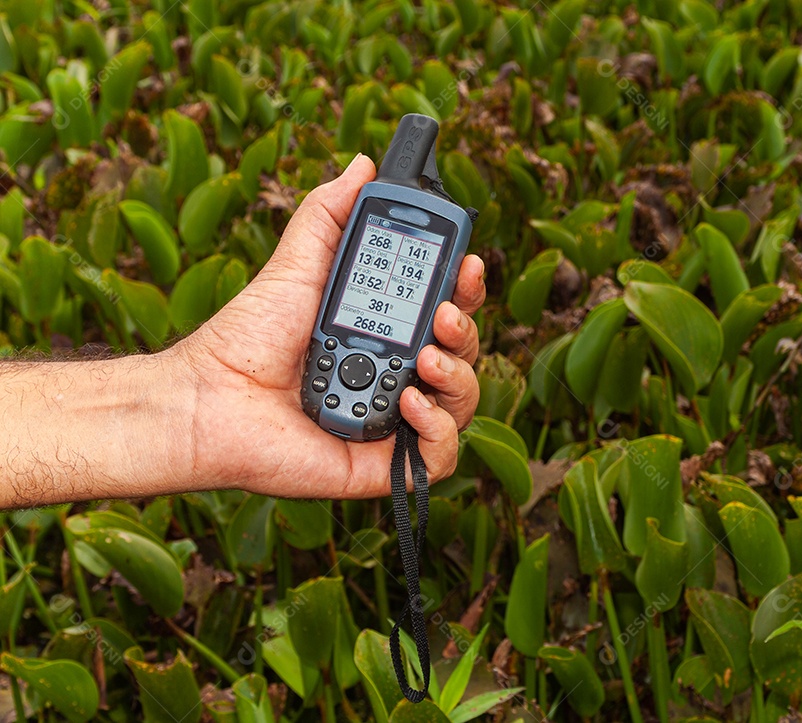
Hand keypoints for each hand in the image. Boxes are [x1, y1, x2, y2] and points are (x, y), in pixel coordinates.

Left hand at [173, 154, 484, 497]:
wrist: (209, 396)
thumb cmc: (248, 335)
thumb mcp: (297, 263)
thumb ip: (330, 214)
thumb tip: (363, 164)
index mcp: (387, 329)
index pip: (446, 307)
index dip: (465, 286)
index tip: (468, 262)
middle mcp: (398, 373)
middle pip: (463, 351)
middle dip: (465, 326)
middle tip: (441, 312)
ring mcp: (395, 419)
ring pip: (462, 401)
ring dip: (458, 374)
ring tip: (423, 357)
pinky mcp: (384, 463)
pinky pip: (439, 456)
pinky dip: (438, 429)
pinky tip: (409, 403)